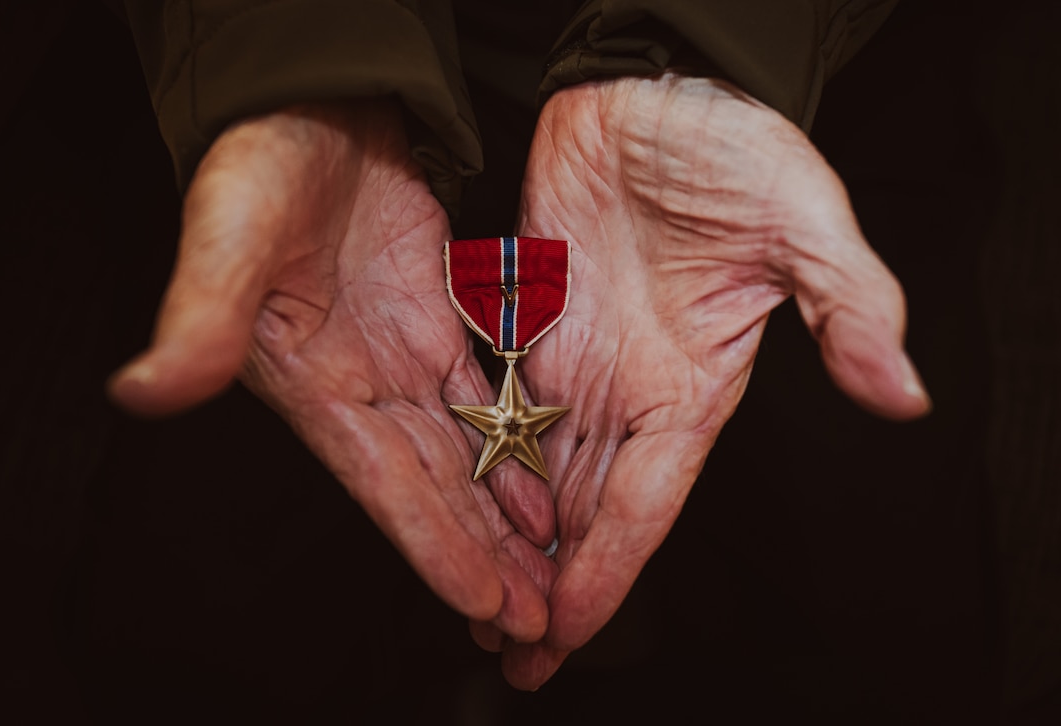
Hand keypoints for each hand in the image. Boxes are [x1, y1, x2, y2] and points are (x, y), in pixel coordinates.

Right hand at [108, 101, 555, 641]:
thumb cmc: (260, 162)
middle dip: (484, 557)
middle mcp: (363, 386)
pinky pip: (487, 400)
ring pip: (467, 456)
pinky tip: (546, 484)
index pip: (385, 483)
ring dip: (505, 518)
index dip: (435, 546)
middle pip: (434, 490)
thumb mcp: (227, 233)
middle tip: (538, 619)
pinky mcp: (438, 324)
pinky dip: (516, 445)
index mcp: (314, 383)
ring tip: (553, 571)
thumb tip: (142, 390)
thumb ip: (199, 317)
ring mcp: (405, 358)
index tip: (485, 602)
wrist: (309, 104)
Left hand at [500, 75, 931, 687]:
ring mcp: (580, 360)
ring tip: (478, 604)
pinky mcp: (535, 326)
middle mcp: (632, 389)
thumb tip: (903, 394)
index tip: (565, 635)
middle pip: (587, 513)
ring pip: (542, 476)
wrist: (653, 84)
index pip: (644, 504)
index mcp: (691, 386)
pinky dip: (486, 466)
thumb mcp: (801, 216)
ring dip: (512, 543)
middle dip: (552, 588)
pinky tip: (459, 508)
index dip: (605, 574)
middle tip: (511, 655)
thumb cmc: (730, 142)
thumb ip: (846, 305)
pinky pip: (504, 412)